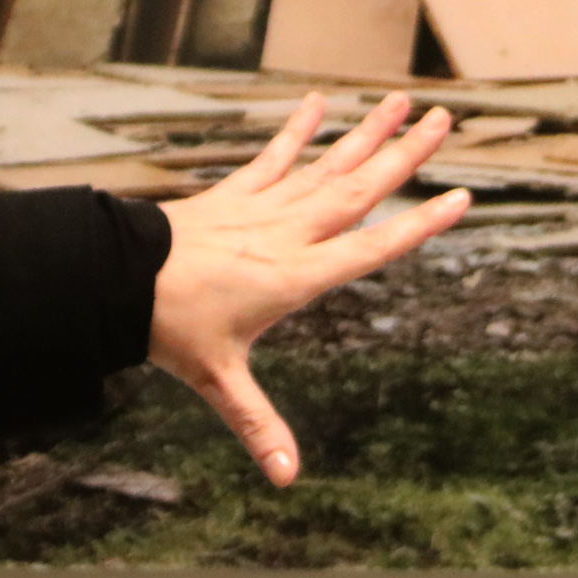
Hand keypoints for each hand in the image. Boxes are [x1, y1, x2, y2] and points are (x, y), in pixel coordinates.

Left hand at [148, 92, 470, 486]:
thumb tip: (287, 477)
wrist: (117, 278)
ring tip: (402, 100)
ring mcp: (263, 208)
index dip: (420, 226)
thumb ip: (259, 425)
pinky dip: (298, 129)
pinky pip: (275, 156)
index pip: (372, 248)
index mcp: (296, 277)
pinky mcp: (235, 194)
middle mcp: (289, 235)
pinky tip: (320, 101)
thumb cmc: (172, 330)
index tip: (460, 199)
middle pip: (360, 189)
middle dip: (406, 155)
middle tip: (447, 119)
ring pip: (327, 164)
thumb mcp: (220, 382)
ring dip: (366, 132)